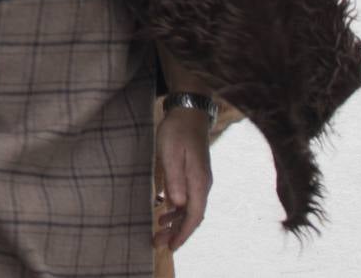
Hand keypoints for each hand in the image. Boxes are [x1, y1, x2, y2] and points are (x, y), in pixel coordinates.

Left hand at [154, 108, 213, 250]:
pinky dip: (175, 208)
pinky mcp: (192, 174)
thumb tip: (177, 204)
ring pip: (188, 208)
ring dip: (175, 222)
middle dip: (177, 232)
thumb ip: (174, 178)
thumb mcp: (171, 153)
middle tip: (158, 243)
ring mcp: (199, 180)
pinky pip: (186, 198)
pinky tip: (163, 211)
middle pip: (192, 216)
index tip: (172, 247)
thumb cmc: (177, 131)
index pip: (194, 215)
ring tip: (158, 232)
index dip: (183, 233)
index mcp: (199, 182)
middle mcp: (202, 184)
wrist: (188, 113)